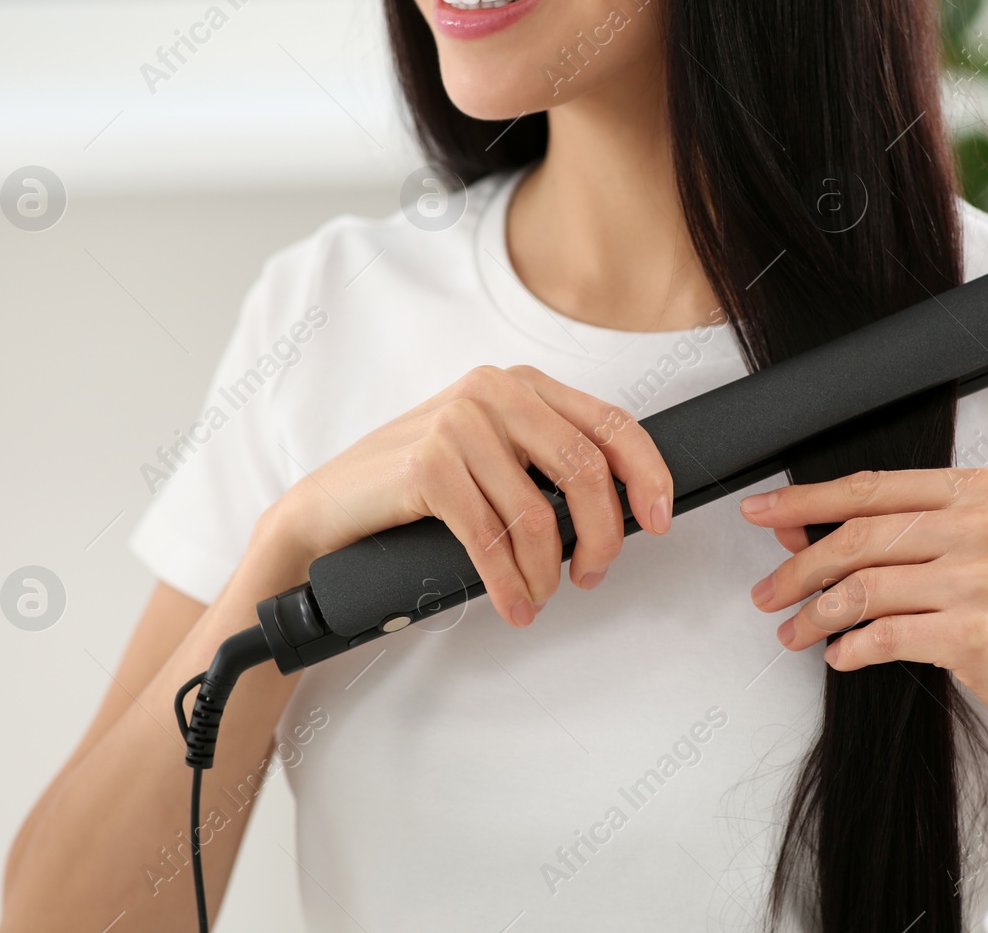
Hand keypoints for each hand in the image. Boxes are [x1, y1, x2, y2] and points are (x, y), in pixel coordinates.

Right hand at [269, 365, 673, 627]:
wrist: (329, 508)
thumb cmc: (415, 487)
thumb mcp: (491, 455)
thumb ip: (546, 460)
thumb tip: (618, 509)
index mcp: (520, 383)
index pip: (611, 422)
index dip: (647, 474)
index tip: (658, 520)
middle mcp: (493, 391)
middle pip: (584, 470)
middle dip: (602, 536)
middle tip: (593, 575)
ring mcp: (457, 424)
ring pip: (538, 514)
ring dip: (546, 571)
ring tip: (539, 595)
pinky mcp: (427, 467)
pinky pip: (491, 538)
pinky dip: (509, 582)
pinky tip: (514, 603)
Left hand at [739, 467, 987, 751]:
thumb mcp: (979, 552)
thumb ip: (904, 534)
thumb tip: (805, 529)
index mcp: (981, 490)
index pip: (872, 488)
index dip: (806, 500)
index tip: (760, 511)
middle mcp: (983, 524)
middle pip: (858, 536)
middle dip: (797, 567)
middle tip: (765, 591)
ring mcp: (981, 578)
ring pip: (862, 588)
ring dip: (813, 615)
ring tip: (792, 632)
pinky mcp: (974, 633)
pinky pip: (883, 636)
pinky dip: (849, 648)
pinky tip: (839, 656)